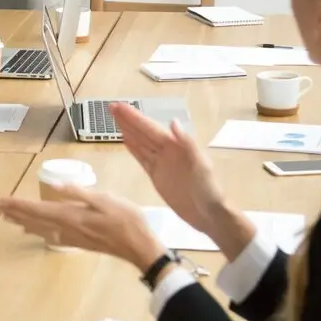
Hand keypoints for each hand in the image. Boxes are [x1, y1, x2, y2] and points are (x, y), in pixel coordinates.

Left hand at [0, 185, 165, 270]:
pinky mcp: (79, 241)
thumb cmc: (126, 220)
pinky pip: (50, 235)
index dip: (18, 205)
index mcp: (72, 216)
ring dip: (23, 222)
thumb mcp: (105, 199)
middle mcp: (67, 229)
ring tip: (7, 219)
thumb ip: (79, 193)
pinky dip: (38, 230)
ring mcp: (72, 237)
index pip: (37, 209)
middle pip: (35, 220)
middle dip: (14, 213)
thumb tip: (54, 186)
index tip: (1, 201)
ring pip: (41, 229)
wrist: (140, 246)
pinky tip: (34, 231)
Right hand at [114, 103, 228, 235]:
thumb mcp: (201, 165)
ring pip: (141, 143)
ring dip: (128, 131)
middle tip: (111, 107)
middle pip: (143, 133)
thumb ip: (187, 143)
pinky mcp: (156, 176)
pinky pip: (142, 159)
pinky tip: (125, 140)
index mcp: (176, 146)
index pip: (150, 128)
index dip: (135, 117)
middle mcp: (166, 151)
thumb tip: (173, 121)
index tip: (119, 106)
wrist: (209, 214)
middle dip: (128, 120)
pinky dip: (133, 149)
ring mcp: (161, 163)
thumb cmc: (208, 189)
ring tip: (115, 119)